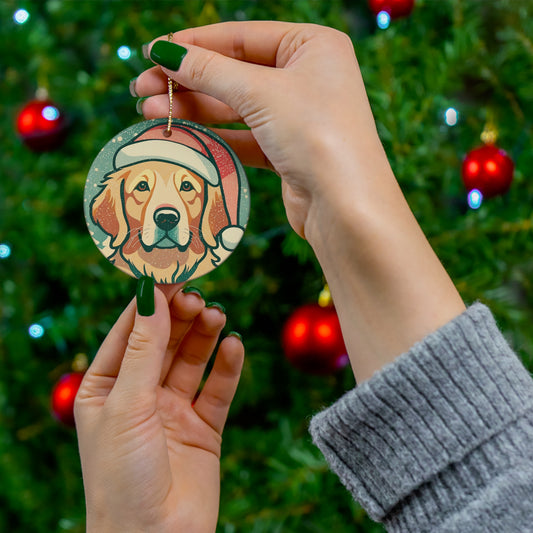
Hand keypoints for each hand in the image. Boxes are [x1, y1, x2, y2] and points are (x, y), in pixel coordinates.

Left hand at [75, 286, 243, 532]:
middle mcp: (140, 394)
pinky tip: (234, 347)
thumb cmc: (122, 476)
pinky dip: (228, 366)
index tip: (171, 272)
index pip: (130, 331)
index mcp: (106, 387)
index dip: (150, 301)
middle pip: (164, 341)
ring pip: (192, 360)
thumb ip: (144, 349)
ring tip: (216, 316)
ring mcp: (173, 410)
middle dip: (180, 317)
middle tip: (198, 296)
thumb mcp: (127, 404)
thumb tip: (152, 296)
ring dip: (204, 336)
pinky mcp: (203, 427)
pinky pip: (218, 389)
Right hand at [134, 21, 382, 239]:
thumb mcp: (260, 92)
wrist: (346, 207)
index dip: (194, 44)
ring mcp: (298, 116)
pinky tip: (181, 134)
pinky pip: (244, 136)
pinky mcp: (288, 150)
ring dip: (194, 109)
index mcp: (312, 46)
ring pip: (236, 106)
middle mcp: (308, 77)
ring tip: (149, 112)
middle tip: (141, 89)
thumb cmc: (316, 135)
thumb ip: (210, 71)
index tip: (152, 52)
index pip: (241, 37)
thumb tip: (164, 52)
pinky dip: (214, 135)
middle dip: (187, 81)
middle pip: (235, 72)